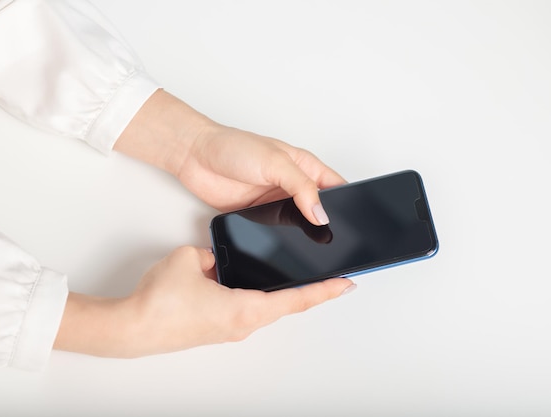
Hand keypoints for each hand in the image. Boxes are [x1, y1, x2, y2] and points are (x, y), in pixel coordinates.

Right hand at [54, 246, 354, 357]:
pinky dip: (262, 298)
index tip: (347, 282)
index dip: (325, 290)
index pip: (296, 298)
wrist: (132, 327)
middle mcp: (243, 324)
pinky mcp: (217, 330)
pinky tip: (256, 285)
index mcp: (245, 308)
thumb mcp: (191, 258)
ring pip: (268, 309)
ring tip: (299, 278)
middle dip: (311, 291)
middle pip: (287, 306)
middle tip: (331, 277)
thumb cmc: (160, 301)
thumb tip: (219, 257)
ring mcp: (230, 329)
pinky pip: (248, 311)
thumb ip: (214, 253)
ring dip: (286, 296)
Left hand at [114, 89, 345, 224]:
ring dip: (305, 235)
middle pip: (321, 210)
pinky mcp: (258, 216)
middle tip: (336, 241)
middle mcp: (293, 186)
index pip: (337, 187)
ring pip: (300, 225)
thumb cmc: (233, 147)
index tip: (356, 220)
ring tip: (314, 248)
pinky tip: (287, 246)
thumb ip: (301, 187)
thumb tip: (321, 213)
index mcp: (305, 167)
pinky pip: (277, 233)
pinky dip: (282, 240)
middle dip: (329, 224)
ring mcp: (276, 202)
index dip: (349, 203)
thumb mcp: (275, 162)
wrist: (195, 157)